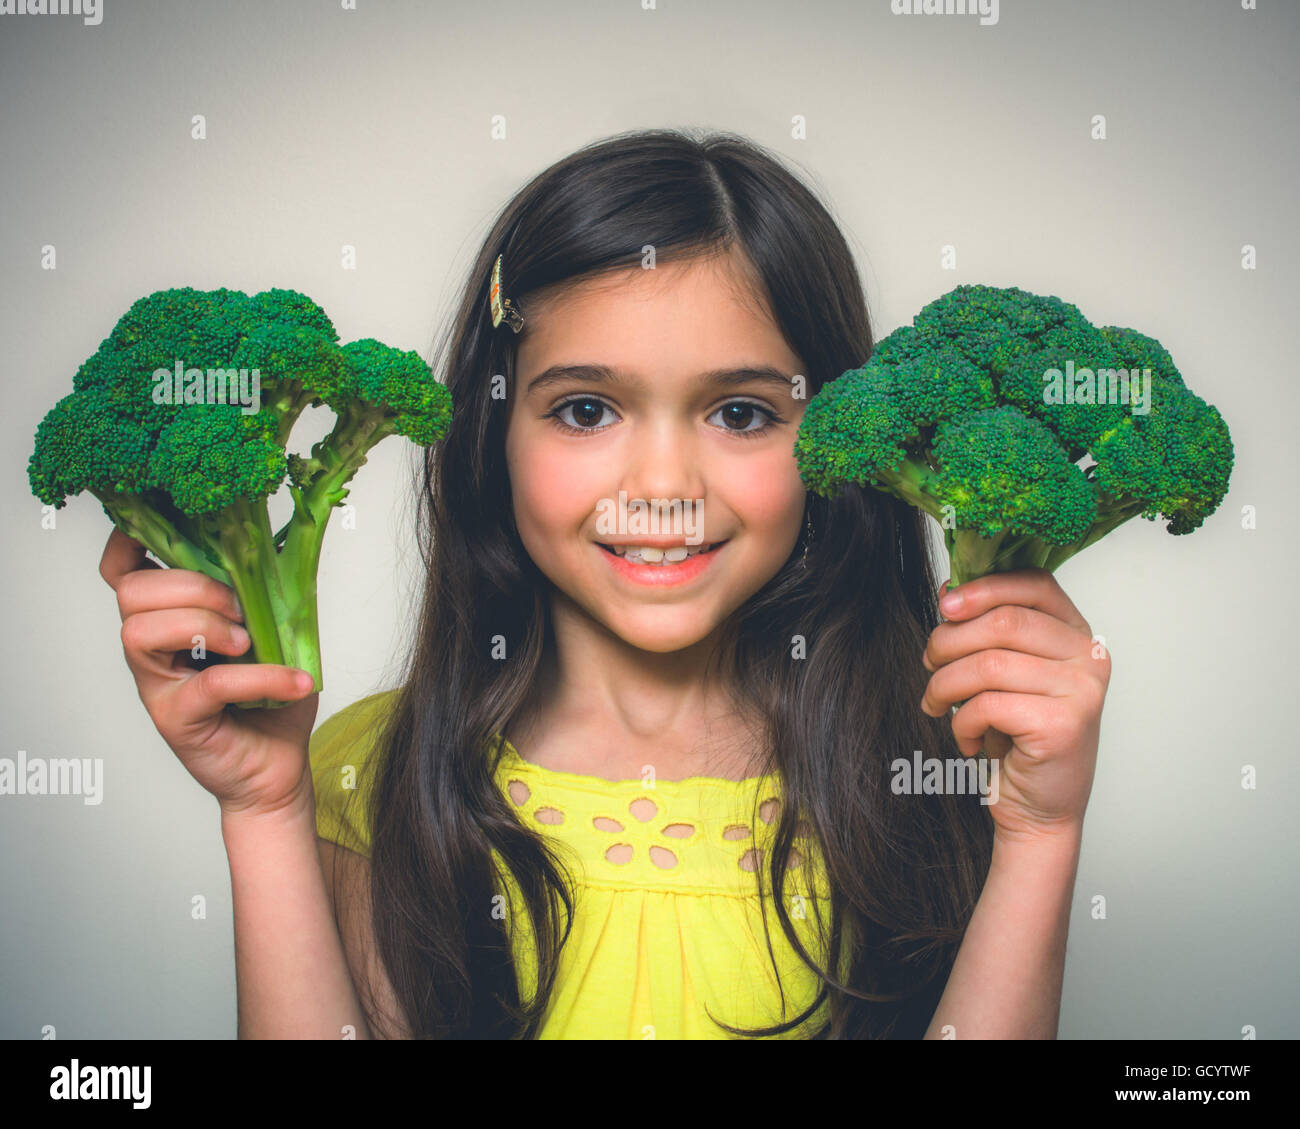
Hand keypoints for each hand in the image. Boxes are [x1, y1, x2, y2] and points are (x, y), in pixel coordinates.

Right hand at [100, 527, 319, 819]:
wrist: (278, 767)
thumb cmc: (271, 702)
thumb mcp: (275, 632)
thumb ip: (267, 591)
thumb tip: (285, 541)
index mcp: (169, 618)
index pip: (121, 572)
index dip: (129, 543)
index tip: (170, 534)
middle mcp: (152, 649)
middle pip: (130, 592)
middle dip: (191, 586)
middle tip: (239, 611)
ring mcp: (157, 685)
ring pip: (141, 631)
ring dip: (203, 624)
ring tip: (248, 642)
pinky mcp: (177, 719)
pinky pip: (207, 683)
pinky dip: (258, 677)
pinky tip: (293, 681)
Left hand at [919, 568, 1108, 843]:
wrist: (1039, 809)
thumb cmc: (1018, 737)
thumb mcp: (1004, 674)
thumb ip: (987, 631)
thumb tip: (948, 591)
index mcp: (1078, 634)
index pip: (1035, 585)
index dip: (983, 587)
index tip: (945, 605)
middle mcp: (1089, 657)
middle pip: (1003, 622)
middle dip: (949, 640)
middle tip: (929, 663)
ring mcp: (1081, 691)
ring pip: (987, 664)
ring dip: (944, 684)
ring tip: (935, 703)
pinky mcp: (1062, 726)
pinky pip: (987, 705)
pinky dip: (962, 722)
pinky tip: (968, 738)